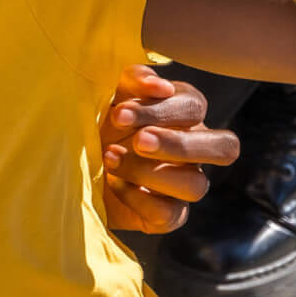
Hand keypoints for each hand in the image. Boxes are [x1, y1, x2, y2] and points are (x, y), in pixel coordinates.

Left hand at [100, 64, 239, 232]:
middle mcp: (194, 148)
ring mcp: (184, 184)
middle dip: (178, 144)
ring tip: (111, 159)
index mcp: (183, 112)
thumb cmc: (97, 120)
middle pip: (224, 147)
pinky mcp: (169, 215)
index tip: (120, 114)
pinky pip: (170, 214)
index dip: (162, 110)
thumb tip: (161, 85)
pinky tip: (113, 183)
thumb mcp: (109, 94)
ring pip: (196, 185)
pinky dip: (139, 199)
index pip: (195, 106)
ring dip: (149, 172)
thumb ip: (133, 81)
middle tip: (138, 142)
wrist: (71, 163)